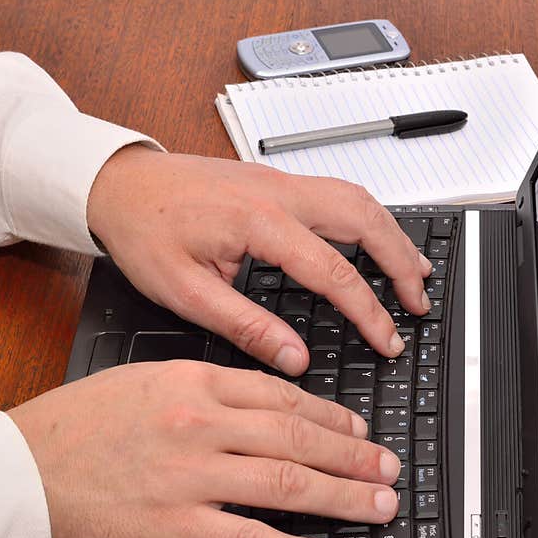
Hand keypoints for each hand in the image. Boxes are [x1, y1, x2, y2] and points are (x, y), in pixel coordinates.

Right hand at [8, 361, 400, 537]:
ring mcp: (192, 478)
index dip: (333, 417)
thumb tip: (274, 400)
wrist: (26, 468)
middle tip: (387, 467)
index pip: (285, 398)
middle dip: (353, 455)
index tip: (360, 429)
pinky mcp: (176, 528)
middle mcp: (202, 426)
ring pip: (287, 485)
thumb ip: (214, 387)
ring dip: (342, 497)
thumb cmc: (84, 423)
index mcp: (197, 384)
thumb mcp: (151, 380)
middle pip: (298, 440)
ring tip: (378, 504)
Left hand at [86, 146, 430, 375]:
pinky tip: (374, 241)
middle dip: (402, 261)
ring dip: (392, 234)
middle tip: (419, 302)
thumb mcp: (185, 291)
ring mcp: (281, 181)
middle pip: (365, 217)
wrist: (118, 183)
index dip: (368, 311)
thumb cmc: (143, 230)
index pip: (333, 271)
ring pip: (359, 198)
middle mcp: (278, 193)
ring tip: (414, 271)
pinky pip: (339, 193)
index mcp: (258, 221)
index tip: (387, 338)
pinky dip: (369, 219)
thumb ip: (246, 326)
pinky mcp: (277, 181)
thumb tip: (293, 357)